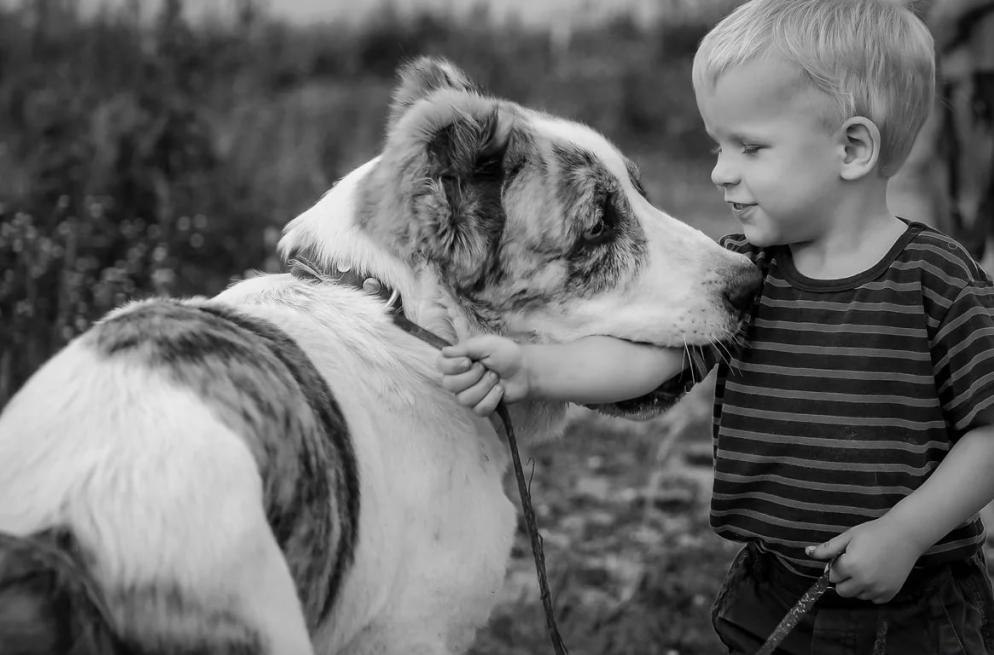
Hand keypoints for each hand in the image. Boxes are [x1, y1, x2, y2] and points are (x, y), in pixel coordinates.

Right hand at [436, 335, 528, 414]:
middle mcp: (459, 378)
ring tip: (495, 378)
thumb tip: (444, 351)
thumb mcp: (487, 344)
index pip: (440, 365)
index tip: (468, 361)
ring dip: (485, 387)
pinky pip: (479, 409)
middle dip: (472, 376)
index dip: (452, 366)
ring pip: (464, 399)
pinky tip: (499, 390)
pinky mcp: (480, 407)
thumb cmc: (505, 354)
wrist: (524, 370)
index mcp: (458, 360)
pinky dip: (493, 398)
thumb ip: (465, 347)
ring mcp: (469, 394)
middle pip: (449, 384)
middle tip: (486, 368)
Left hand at [805, 516, 924, 602]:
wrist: (905, 535)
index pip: (831, 575)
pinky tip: (876, 574)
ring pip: (857, 595)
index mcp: (851, 566)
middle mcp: (864, 581)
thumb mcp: (848, 536)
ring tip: (867, 567)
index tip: (845, 556)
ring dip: (857, 585)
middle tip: (854, 563)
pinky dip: (871, 590)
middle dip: (843, 578)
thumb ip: (827, 549)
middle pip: (841, 590)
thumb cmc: (874, 532)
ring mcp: (878, 589)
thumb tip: (807, 552)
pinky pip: (872, 599)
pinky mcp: (890, 594)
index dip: (836, 565)